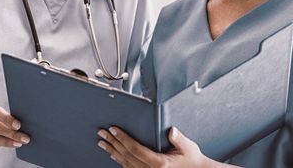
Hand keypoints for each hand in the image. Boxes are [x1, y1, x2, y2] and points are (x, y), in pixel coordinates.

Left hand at [97, 126, 211, 167]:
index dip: (122, 138)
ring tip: (102, 142)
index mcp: (159, 163)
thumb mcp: (188, 147)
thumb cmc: (191, 159)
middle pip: (126, 155)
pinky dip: (119, 160)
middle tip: (102, 133)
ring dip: (112, 151)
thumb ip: (179, 139)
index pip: (135, 149)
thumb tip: (172, 131)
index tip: (113, 129)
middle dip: (113, 143)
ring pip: (125, 163)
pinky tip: (113, 154)